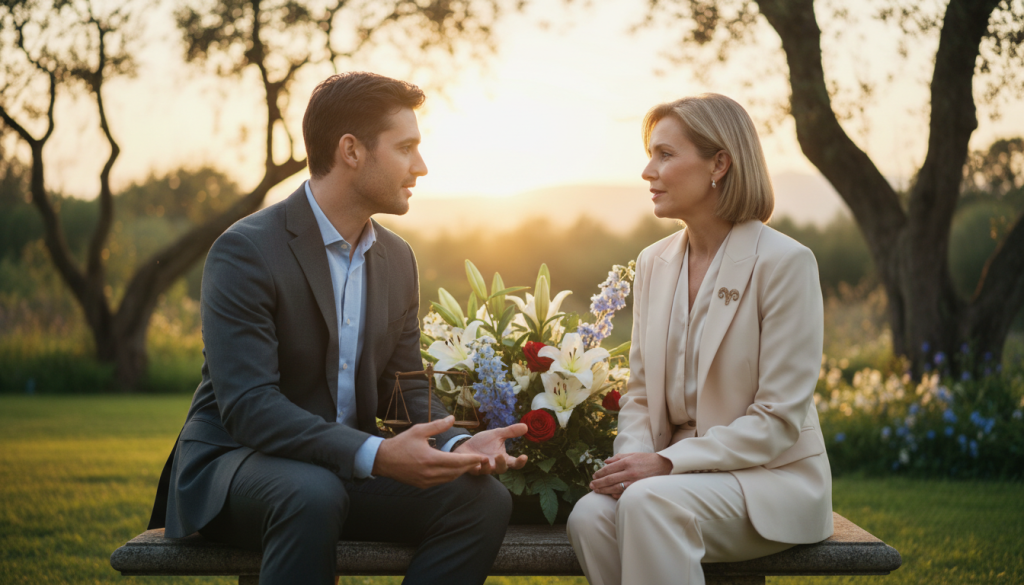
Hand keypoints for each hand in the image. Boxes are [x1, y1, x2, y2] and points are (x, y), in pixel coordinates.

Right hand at [372, 416, 488, 488]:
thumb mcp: (419, 430)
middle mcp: (430, 473)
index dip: (471, 460)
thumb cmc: (401, 443)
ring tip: (469, 464)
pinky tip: (454, 469)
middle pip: (456, 472)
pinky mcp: (422, 485)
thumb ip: (437, 425)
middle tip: (481, 461)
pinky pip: (441, 482)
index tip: (482, 457)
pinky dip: (450, 476)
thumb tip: (453, 418)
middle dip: (469, 466)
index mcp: (430, 459)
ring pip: (449, 479)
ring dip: (460, 472)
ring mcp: (426, 481)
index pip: (457, 462)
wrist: (383, 460)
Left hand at [453, 423, 528, 474]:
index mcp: (503, 458)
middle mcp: (495, 465)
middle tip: (500, 456)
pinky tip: (475, 459)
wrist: (466, 445)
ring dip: (487, 465)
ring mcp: (484, 468)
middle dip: (502, 464)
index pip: (514, 464)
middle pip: (502, 469)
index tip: (524, 456)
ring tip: (485, 458)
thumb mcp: (497, 434)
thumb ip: (510, 432)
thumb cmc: (483, 442)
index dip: (520, 462)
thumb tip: (526, 427)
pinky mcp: (473, 468)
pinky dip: (475, 465)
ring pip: (488, 471)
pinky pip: (475, 470)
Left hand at [589, 452, 671, 499]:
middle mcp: (630, 472)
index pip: (609, 468)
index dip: (600, 473)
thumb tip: (605, 461)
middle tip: (591, 485)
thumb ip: (618, 457)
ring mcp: (634, 482)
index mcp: (627, 462)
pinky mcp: (638, 489)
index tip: (594, 476)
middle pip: (610, 479)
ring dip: (604, 490)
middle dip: (599, 483)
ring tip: (596, 491)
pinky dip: (615, 494)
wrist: (665, 466)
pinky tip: (609, 494)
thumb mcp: (633, 454)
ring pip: (615, 488)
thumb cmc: (647, 460)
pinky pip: (624, 493)